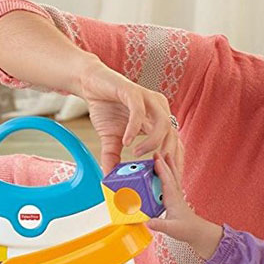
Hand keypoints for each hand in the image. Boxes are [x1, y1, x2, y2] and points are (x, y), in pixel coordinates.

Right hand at [77, 59, 182, 173]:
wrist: (90, 83)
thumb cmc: (105, 108)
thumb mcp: (110, 140)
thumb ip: (113, 158)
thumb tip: (109, 178)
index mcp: (157, 120)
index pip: (174, 143)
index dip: (173, 162)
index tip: (166, 179)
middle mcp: (158, 109)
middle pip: (173, 135)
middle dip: (166, 156)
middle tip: (154, 171)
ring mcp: (148, 99)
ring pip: (163, 123)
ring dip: (152, 143)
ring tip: (136, 154)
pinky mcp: (133, 91)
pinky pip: (139, 111)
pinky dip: (134, 128)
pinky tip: (126, 141)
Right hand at [146, 153, 221, 259]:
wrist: (198, 232)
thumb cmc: (186, 230)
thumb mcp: (171, 229)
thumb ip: (159, 225)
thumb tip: (147, 222)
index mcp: (173, 198)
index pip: (166, 180)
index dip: (161, 169)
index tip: (156, 158)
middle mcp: (175, 194)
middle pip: (170, 174)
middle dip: (164, 162)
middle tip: (158, 151)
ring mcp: (177, 195)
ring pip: (173, 176)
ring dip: (169, 165)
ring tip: (165, 155)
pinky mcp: (176, 199)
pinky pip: (173, 182)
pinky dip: (169, 174)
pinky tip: (167, 172)